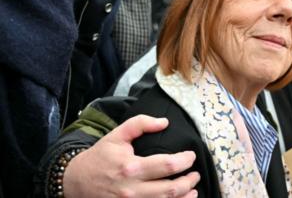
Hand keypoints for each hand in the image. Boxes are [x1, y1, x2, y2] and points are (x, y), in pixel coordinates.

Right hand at [63, 115, 199, 197]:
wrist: (75, 181)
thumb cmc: (100, 157)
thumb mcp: (117, 135)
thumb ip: (141, 124)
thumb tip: (165, 122)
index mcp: (131, 167)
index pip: (167, 165)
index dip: (185, 161)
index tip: (191, 156)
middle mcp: (132, 189)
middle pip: (171, 189)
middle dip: (189, 181)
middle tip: (196, 174)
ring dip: (185, 197)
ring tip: (193, 189)